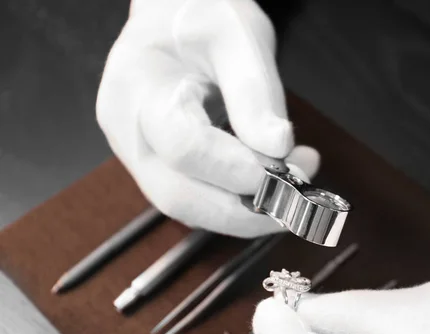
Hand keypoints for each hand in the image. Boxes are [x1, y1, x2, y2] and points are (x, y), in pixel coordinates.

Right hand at [96, 0, 318, 236]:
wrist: (173, 16)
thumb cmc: (202, 15)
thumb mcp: (239, 37)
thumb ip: (255, 91)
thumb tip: (277, 147)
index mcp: (138, 86)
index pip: (185, 147)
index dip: (238, 169)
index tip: (288, 170)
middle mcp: (125, 129)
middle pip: (179, 197)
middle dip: (245, 210)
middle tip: (298, 199)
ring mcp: (133, 152)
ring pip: (185, 207)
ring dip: (243, 211)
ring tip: (290, 185)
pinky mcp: (152, 165)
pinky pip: (191, 198)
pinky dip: (232, 201)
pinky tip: (265, 183)